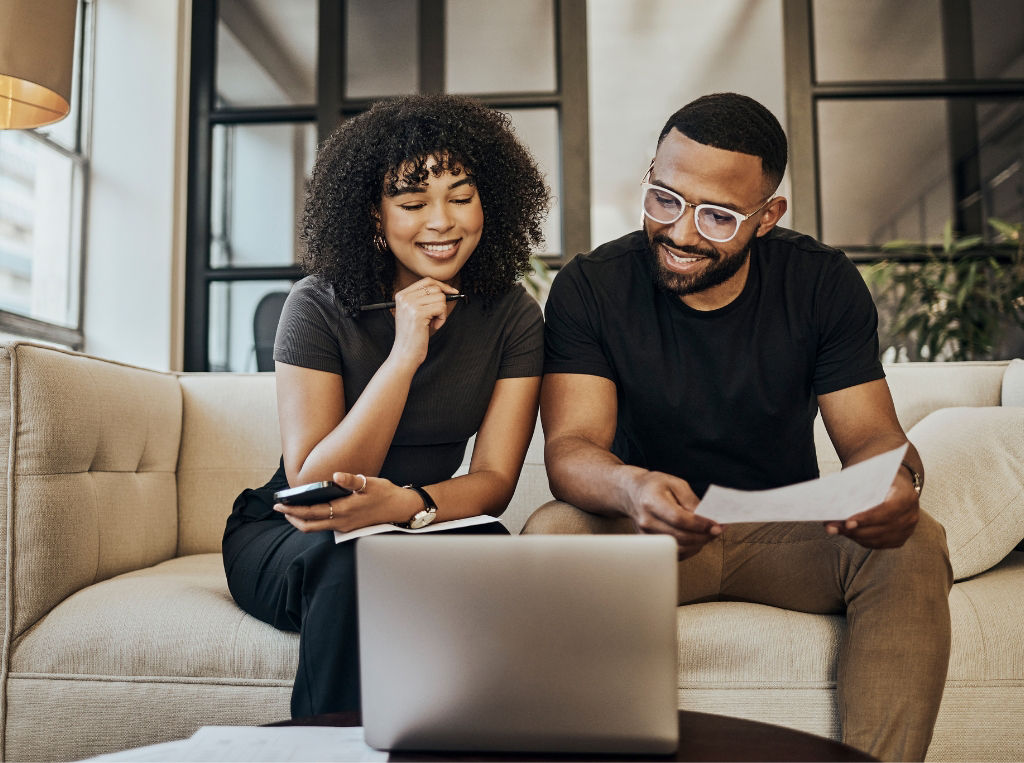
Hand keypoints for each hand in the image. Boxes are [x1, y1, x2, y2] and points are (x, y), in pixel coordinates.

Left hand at [274, 472, 411, 532]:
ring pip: (316, 528)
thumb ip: (351, 480)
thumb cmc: (385, 493)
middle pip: (309, 525)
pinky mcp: (348, 527)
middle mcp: (342, 522)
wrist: (401, 508)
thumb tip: (335, 475)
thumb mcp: (369, 483)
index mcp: (344, 510)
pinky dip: (313, 520)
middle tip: (280, 508)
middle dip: (292, 517)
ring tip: (292, 509)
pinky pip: (325, 526)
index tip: (280, 504)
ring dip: (302, 520)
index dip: (293, 509)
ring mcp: (345, 527)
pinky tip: (312, 510)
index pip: (311, 512)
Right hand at [389, 278, 460, 368]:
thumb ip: (424, 299)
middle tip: (436, 317)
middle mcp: (404, 298)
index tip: (452, 291)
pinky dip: (442, 318)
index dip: (441, 285)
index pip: (426, 281)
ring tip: (433, 323)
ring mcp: (410, 305)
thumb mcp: (413, 312)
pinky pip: (441, 308)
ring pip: (440, 298)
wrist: (405, 353)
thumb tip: (446, 290)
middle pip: (435, 289)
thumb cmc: (412, 335)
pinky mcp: (419, 314)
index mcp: (401, 295)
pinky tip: (434, 327)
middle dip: (441, 303)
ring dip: (442, 312)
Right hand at [625, 470, 720, 559]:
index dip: (700, 524)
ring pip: (678, 548)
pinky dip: (689, 549)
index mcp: (652, 501)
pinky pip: (674, 553)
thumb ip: (692, 501)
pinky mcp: (650, 544)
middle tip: (718, 530)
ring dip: (698, 544)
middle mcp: (646, 520)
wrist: (632, 493)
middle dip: (703, 536)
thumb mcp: (676, 484)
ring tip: (708, 534)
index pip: (679, 519)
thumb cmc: (655, 486)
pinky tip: (697, 539)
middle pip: (680, 536)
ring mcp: (646, 535)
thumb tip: (708, 518)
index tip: (716, 526)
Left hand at [824, 468, 918, 547]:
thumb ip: (858, 486)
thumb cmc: (879, 476)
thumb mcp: (871, 474)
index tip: (847, 522)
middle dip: (854, 530)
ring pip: (878, 539)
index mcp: (906, 495)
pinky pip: (879, 543)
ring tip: (834, 530)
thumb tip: (834, 501)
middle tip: (831, 527)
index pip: (887, 511)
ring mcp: (908, 529)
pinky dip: (861, 540)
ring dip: (854, 536)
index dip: (867, 518)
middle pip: (881, 528)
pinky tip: (847, 533)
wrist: (896, 482)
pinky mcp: (900, 538)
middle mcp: (910, 514)